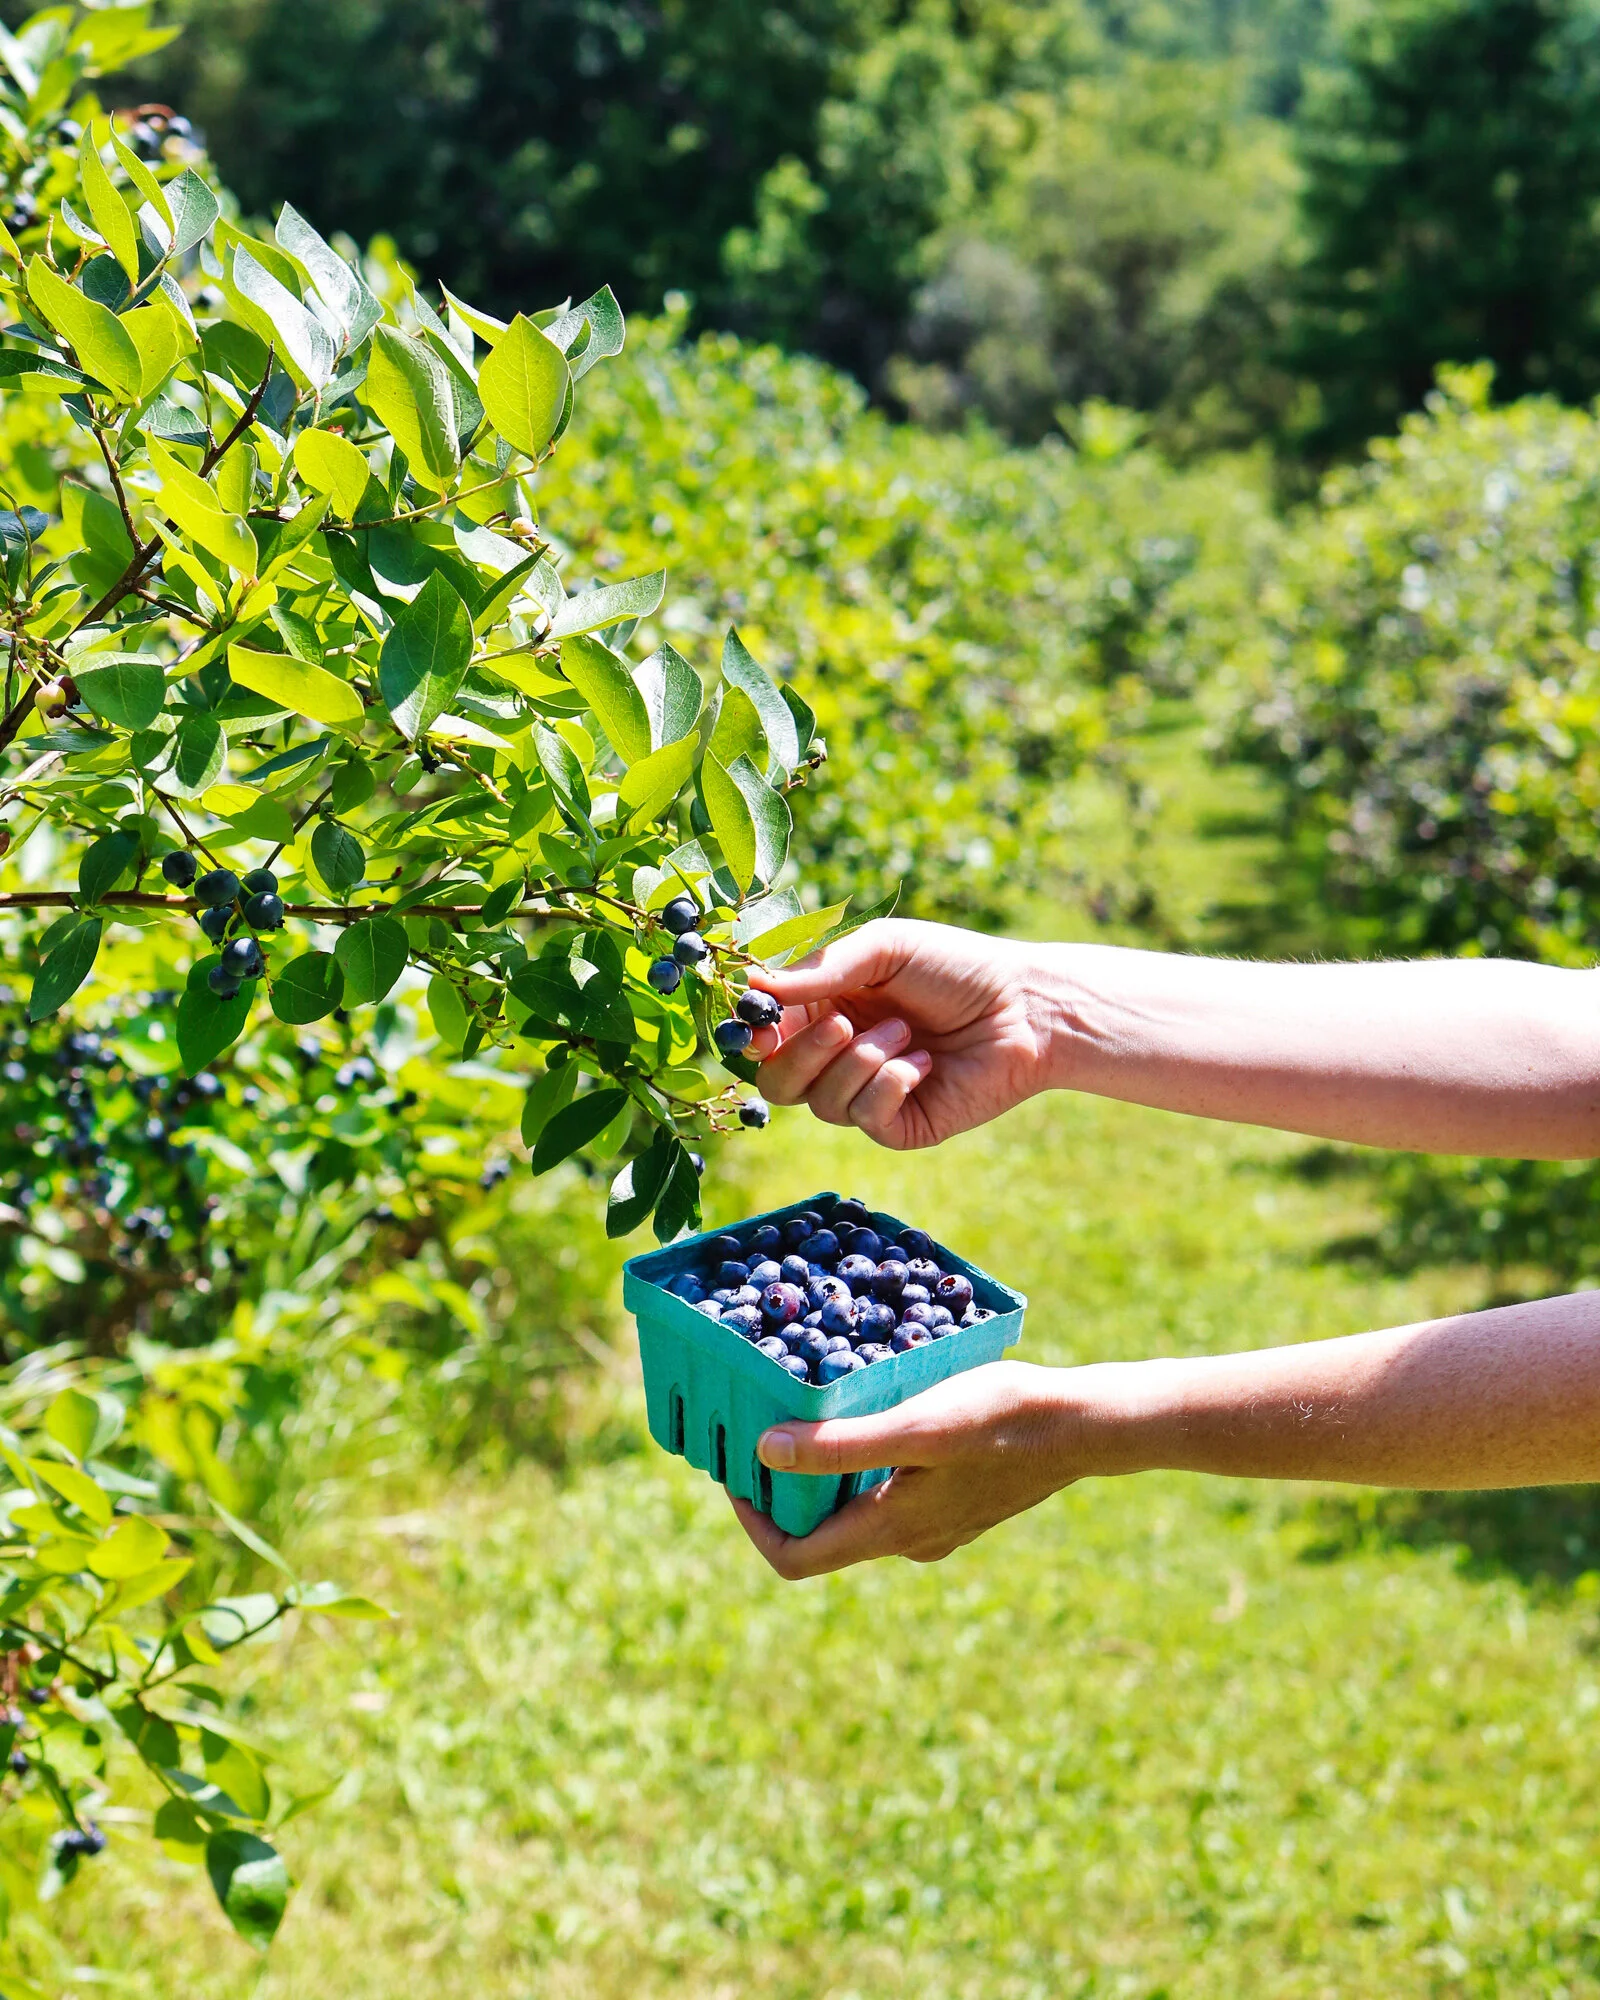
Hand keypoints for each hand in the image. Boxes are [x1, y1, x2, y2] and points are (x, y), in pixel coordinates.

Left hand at [727, 1361, 1079, 1577]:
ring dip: (825, 1473)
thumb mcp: (917, 1425)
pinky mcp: (959, 1503)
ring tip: (812, 1412)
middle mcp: (908, 1542)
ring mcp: (937, 1527)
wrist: (1086, 1426)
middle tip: (767, 1426)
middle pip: (821, 1534)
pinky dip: (866, 1464)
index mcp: (890, 1530)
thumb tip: (764, 1453)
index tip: (736, 1470)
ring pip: (858, 1510)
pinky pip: (893, 1494)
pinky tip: (876, 1413)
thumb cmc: (1003, 1418)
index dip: (752, 1521)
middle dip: (784, 1489)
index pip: (794, 1558)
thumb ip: (839, 1445)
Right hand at [748, 918, 1057, 1147]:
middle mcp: (839, 1056)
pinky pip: (865, 1118)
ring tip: (906, 1032)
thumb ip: (820, 970)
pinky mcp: (900, 1126)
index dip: (753, 1034)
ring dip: (862, 1061)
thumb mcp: (884, 949)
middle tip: (843, 1024)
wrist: (1026, 1008)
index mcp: (826, 1009)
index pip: (765, 1035)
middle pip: (777, 1082)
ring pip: (821, 1103)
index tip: (760, 1024)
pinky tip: (924, 1062)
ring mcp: (868, 1095)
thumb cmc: (956, 968)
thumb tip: (753, 985)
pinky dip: (889, 1085)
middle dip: (802, 1055)